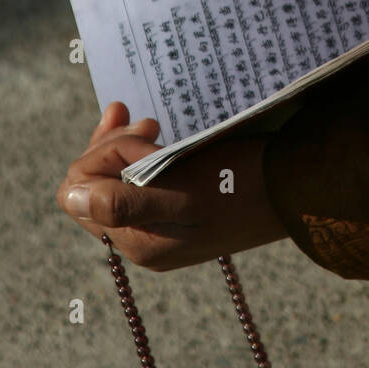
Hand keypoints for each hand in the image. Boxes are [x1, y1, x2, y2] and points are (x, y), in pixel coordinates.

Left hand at [56, 102, 287, 269]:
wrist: (298, 188)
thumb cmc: (243, 186)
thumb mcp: (183, 192)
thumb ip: (124, 201)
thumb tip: (70, 194)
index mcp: (139, 241)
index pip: (78, 193)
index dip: (100, 156)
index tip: (142, 135)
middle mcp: (143, 237)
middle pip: (94, 184)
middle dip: (112, 146)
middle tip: (152, 126)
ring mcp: (162, 223)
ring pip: (114, 177)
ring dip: (125, 144)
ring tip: (156, 126)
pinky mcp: (180, 206)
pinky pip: (139, 178)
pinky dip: (140, 151)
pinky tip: (154, 132)